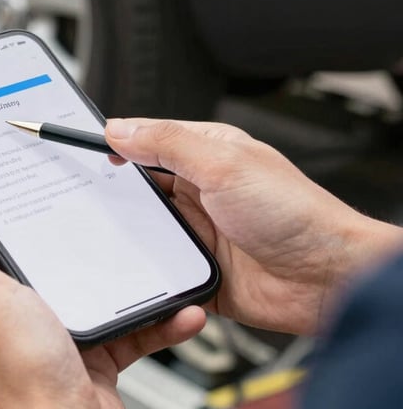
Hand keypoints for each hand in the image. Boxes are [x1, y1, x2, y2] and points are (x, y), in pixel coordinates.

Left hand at [0, 195, 205, 408]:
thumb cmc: (22, 377)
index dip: (0, 212)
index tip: (26, 187)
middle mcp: (12, 316)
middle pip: (44, 259)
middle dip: (75, 240)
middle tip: (101, 215)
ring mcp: (53, 333)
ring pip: (92, 290)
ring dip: (127, 280)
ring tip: (152, 262)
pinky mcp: (91, 352)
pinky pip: (127, 326)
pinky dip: (154, 320)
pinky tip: (175, 311)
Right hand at [105, 118, 402, 334]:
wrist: (327, 280)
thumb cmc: (296, 215)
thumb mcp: (223, 164)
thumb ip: (168, 143)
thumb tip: (121, 128)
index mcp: (207, 154)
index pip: (149, 140)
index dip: (116, 143)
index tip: (83, 148)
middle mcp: (201, 190)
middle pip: (142, 185)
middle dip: (115, 188)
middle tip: (82, 192)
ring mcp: (199, 229)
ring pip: (144, 225)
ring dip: (131, 228)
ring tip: (105, 228)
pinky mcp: (197, 266)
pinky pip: (158, 264)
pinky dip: (145, 264)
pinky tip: (134, 263)